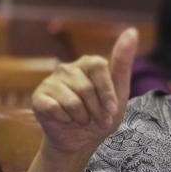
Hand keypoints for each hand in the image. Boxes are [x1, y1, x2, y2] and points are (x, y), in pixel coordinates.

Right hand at [32, 27, 137, 158]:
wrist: (81, 140)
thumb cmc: (103, 114)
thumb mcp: (120, 92)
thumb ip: (123, 63)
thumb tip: (132, 31)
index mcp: (89, 63)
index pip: (99, 66)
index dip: (107, 92)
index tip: (112, 109)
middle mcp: (68, 68)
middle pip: (86, 87)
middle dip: (97, 110)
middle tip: (97, 119)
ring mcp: (51, 81)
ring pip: (72, 101)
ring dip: (82, 117)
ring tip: (82, 120)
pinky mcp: (38, 97)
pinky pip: (55, 108)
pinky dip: (65, 120)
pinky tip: (65, 120)